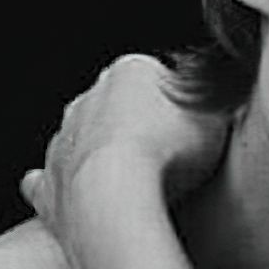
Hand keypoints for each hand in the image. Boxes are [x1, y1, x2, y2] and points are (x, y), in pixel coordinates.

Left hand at [20, 54, 229, 268]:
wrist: (116, 198)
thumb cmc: (172, 154)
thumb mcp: (217, 115)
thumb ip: (218, 102)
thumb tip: (221, 101)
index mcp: (130, 71)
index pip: (159, 77)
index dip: (182, 106)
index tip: (198, 131)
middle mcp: (88, 98)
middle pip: (117, 106)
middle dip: (138, 126)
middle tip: (171, 158)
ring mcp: (63, 143)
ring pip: (82, 140)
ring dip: (103, 156)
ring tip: (135, 184)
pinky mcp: (49, 187)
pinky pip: (48, 182)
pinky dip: (60, 187)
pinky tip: (77, 198)